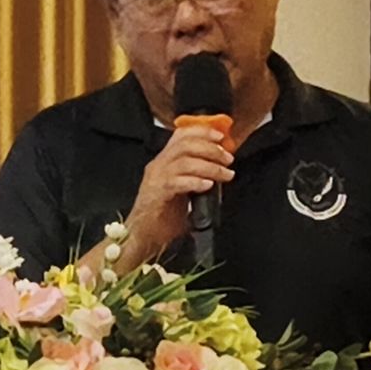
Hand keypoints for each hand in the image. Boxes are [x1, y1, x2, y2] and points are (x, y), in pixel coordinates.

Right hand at [122, 126, 233, 263]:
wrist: (142, 238)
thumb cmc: (163, 218)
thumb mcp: (183, 192)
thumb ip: (197, 178)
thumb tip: (221, 172)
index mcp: (164, 162)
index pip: (181, 135)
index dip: (202, 132)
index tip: (221, 137)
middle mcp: (158, 166)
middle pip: (185, 144)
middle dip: (211, 149)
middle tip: (228, 159)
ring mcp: (156, 179)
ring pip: (184, 161)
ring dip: (210, 166)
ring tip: (225, 174)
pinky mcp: (156, 194)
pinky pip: (177, 181)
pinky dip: (195, 181)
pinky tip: (208, 185)